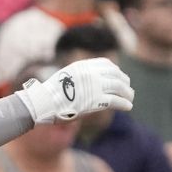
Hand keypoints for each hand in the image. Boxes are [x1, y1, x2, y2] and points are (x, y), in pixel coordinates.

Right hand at [15, 57, 133, 124]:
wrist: (41, 104)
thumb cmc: (48, 95)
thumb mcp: (63, 78)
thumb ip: (77, 78)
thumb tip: (86, 84)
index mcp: (82, 66)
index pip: (106, 64)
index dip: (116, 71)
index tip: (119, 77)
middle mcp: (90, 73)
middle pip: (115, 75)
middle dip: (125, 82)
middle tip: (128, 90)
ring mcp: (93, 86)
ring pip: (118, 87)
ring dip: (127, 93)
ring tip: (129, 99)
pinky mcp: (95, 100)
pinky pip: (115, 100)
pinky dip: (124, 103)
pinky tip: (128, 107)